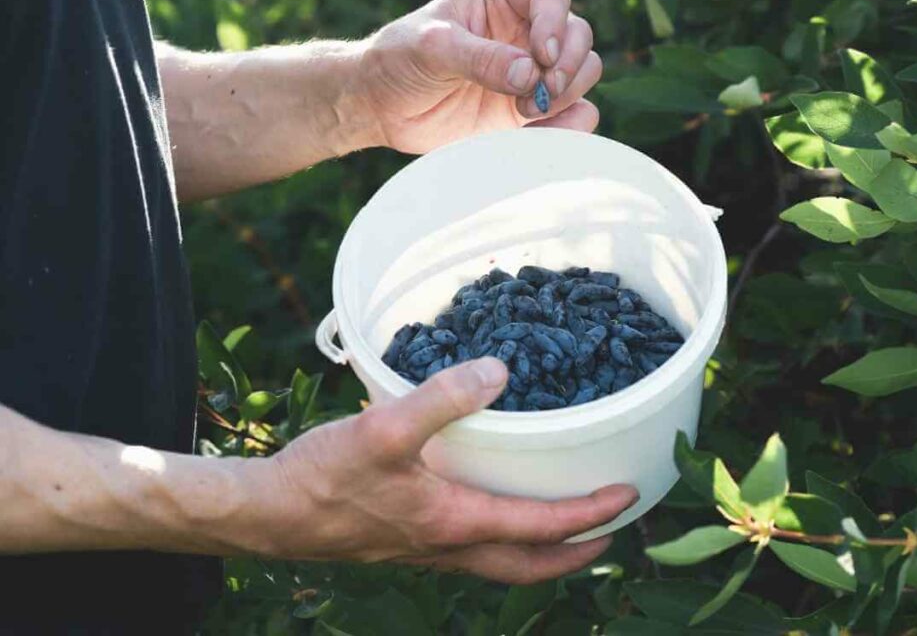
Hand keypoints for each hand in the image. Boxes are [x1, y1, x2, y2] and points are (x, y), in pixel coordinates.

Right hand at [256, 357, 636, 583]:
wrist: (268, 515)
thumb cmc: (322, 477)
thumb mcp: (383, 428)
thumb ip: (442, 399)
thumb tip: (499, 372)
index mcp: (455, 522)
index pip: (542, 527)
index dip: (591, 514)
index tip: (627, 496)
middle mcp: (448, 546)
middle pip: (530, 565)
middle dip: (577, 552)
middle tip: (610, 532)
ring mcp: (426, 550)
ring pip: (501, 562)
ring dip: (540, 549)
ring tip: (561, 524)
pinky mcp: (405, 542)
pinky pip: (470, 550)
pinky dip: (499, 538)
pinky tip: (488, 507)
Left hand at [354, 0, 601, 153]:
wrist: (383, 107)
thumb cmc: (399, 61)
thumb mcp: (431, 49)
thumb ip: (480, 58)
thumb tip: (530, 74)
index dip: (554, 26)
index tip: (541, 57)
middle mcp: (525, 27)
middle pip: (578, 35)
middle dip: (566, 65)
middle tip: (536, 93)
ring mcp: (532, 69)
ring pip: (584, 72)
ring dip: (567, 93)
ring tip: (525, 111)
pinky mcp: (532, 109)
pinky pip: (574, 113)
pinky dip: (570, 124)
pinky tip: (541, 132)